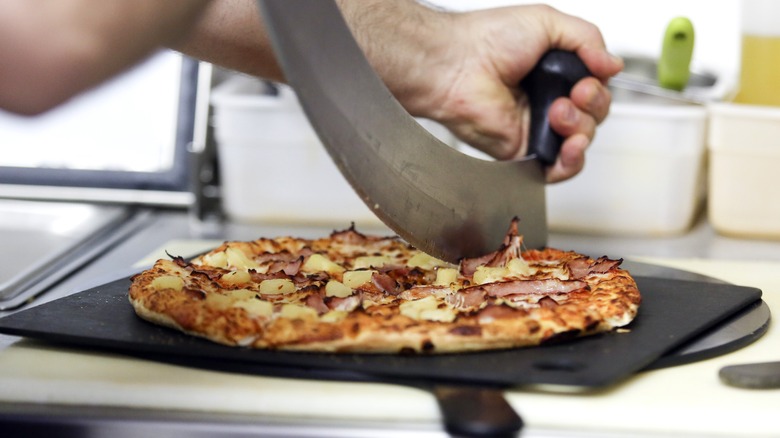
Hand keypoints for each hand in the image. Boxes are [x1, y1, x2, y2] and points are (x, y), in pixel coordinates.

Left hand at [347, 3, 622, 182]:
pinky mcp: (523, 151)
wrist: (457, 64)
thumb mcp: (549, 23)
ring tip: (559, 111)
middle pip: (594, 116)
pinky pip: (558, 169)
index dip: (599, 87)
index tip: (590, 76)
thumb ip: (588, 39)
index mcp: (554, 72)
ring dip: (581, 128)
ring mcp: (535, 127)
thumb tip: (613, 65)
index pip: (595, 89)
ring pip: (581, 142)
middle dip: (594, 105)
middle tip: (576, 93)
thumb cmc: (488, 40)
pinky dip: (572, 161)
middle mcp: (546, 100)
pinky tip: (570, 145)